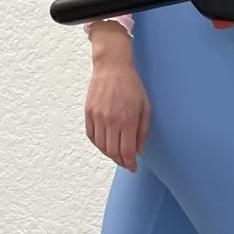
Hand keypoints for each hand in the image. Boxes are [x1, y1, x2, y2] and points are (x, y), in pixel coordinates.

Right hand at [85, 25, 149, 170]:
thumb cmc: (131, 84)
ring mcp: (98, 117)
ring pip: (101, 146)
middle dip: (120, 161)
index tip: (133, 167)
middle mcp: (111, 120)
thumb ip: (142, 130)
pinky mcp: (89, 113)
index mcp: (127, 119)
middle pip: (113, 152)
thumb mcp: (145, 106)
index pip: (127, 151)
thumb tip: (139, 149)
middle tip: (126, 163)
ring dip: (109, 154)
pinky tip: (105, 145)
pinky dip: (98, 144)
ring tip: (117, 155)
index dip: (130, 163)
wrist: (112, 66)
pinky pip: (92, 136)